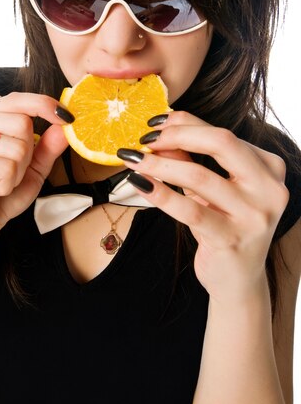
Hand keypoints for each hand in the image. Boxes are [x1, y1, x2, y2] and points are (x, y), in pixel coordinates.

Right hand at [0, 92, 68, 249]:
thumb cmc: (1, 195)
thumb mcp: (33, 168)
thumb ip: (48, 146)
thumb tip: (64, 125)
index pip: (17, 99)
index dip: (44, 106)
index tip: (67, 118)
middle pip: (22, 123)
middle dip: (26, 156)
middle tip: (7, 173)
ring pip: (17, 148)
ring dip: (16, 174)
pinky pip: (5, 168)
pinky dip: (5, 186)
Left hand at [118, 111, 288, 304]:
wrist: (238, 281)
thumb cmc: (224, 225)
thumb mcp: (209, 189)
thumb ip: (189, 159)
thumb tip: (159, 133)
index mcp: (268, 167)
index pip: (223, 132)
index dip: (185, 122)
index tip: (155, 123)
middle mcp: (269, 188)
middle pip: (221, 142)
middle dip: (177, 135)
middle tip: (146, 139)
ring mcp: (254, 215)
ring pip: (199, 176)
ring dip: (159, 164)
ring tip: (134, 160)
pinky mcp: (232, 239)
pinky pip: (190, 210)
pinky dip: (161, 194)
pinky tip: (140, 184)